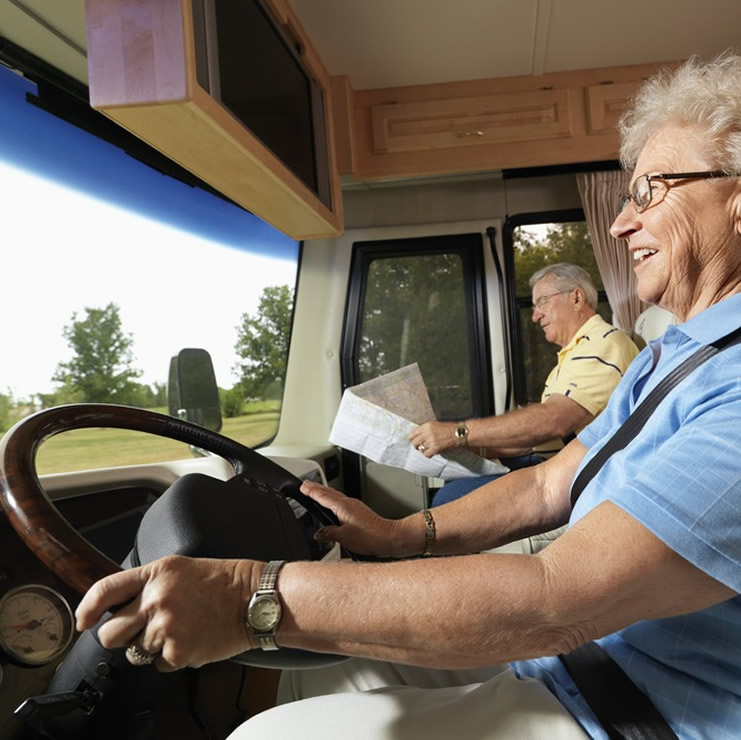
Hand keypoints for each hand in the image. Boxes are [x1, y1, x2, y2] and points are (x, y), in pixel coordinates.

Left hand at [75, 555, 259, 670]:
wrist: (254, 599)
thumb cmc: (223, 582)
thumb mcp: (180, 568)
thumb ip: (148, 584)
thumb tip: (120, 606)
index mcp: (156, 574)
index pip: (105, 591)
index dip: (87, 609)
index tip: (84, 620)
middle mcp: (156, 600)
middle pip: (110, 633)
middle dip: (121, 636)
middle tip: (141, 630)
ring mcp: (166, 628)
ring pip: (136, 652)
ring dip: (152, 646)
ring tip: (180, 629)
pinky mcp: (178, 653)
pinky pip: (158, 665)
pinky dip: (172, 657)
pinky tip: (191, 639)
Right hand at [301, 481, 413, 557]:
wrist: (389, 537)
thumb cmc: (371, 537)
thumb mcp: (344, 538)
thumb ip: (329, 534)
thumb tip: (318, 534)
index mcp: (343, 506)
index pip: (323, 496)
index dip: (311, 491)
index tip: (302, 486)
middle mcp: (349, 503)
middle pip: (329, 492)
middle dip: (316, 488)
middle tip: (305, 484)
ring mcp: (355, 506)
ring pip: (335, 496)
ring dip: (324, 492)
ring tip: (315, 491)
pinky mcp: (359, 511)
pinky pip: (341, 501)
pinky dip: (332, 500)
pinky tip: (333, 506)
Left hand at [408, 420, 456, 456]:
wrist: (458, 433)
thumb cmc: (448, 428)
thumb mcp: (435, 424)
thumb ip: (425, 429)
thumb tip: (416, 435)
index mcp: (426, 425)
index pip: (412, 434)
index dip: (412, 438)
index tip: (413, 440)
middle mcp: (427, 433)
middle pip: (414, 442)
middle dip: (416, 445)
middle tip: (420, 446)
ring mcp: (431, 441)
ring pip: (420, 449)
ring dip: (424, 449)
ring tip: (429, 448)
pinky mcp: (436, 448)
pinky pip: (426, 454)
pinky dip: (428, 454)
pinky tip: (432, 451)